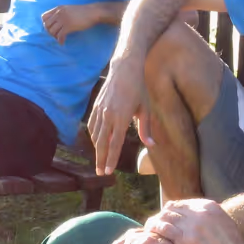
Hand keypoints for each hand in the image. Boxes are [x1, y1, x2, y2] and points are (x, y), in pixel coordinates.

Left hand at [42, 4, 97, 44]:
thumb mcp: (69, 9)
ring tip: (59, 39)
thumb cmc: (83, 12)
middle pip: (46, 25)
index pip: (44, 17)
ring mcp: (63, 19)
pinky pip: (60, 35)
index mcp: (58, 8)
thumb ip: (61, 13)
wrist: (93, 12)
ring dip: (54, 37)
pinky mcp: (69, 26)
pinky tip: (62, 43)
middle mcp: (59, 13)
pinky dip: (60, 40)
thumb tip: (56, 22)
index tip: (51, 28)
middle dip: (49, 32)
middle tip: (55, 35)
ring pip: (52, 31)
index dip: (45, 24)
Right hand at [88, 59, 151, 174]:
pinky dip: (93, 136)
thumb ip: (146, 129)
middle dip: (101, 160)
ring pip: (95, 136)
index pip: (115, 144)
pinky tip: (96, 143)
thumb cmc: (138, 89)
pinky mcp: (96, 106)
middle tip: (101, 173)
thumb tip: (151, 145)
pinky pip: (92, 125)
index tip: (108, 171)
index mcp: (121, 118)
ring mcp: (100, 111)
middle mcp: (108, 116)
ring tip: (100, 161)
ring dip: (97, 150)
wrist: (124, 70)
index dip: (112, 159)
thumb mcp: (145, 109)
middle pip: (102, 143)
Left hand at [150, 199, 243, 243]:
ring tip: (147, 233)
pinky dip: (153, 231)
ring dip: (154, 223)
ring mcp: (194, 224)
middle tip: (151, 228)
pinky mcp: (188, 240)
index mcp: (210, 206)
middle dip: (160, 217)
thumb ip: (210, 222)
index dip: (169, 213)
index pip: (181, 204)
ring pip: (165, 217)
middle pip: (171, 209)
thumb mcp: (224, 228)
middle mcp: (201, 211)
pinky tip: (148, 238)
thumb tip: (197, 225)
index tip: (163, 223)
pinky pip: (164, 229)